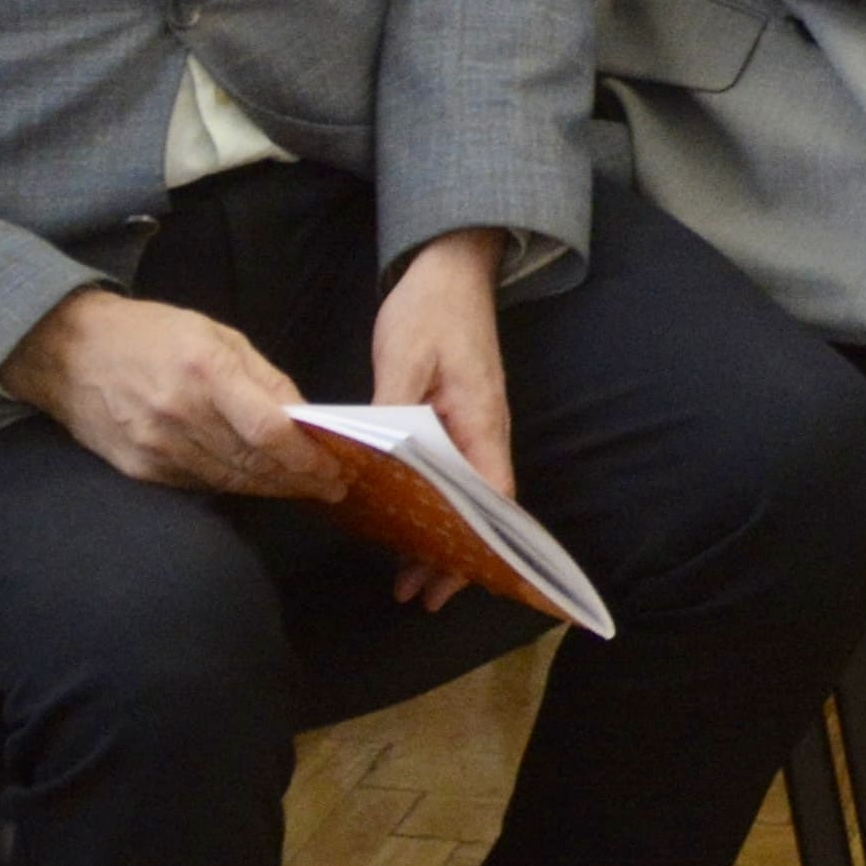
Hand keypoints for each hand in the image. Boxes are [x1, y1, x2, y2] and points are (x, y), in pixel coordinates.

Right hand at [0, 286, 326, 499]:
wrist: (69, 352)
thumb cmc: (151, 334)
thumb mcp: (216, 335)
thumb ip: (264, 378)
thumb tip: (306, 417)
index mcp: (204, 373)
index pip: (268, 431)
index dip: (306, 457)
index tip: (335, 467)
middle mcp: (179, 416)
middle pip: (253, 463)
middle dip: (299, 479)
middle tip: (333, 486)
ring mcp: (155, 448)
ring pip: (229, 481)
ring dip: (271, 488)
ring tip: (304, 488)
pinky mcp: (138, 469)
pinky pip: (199, 485)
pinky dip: (232, 484)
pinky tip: (256, 482)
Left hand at [365, 230, 510, 609]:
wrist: (450, 269)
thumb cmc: (432, 310)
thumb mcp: (405, 356)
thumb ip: (391, 409)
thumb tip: (375, 462)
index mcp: (480, 419)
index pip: (490, 493)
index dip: (474, 540)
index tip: (449, 578)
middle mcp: (484, 431)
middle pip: (479, 508)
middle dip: (453, 555)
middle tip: (417, 596)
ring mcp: (472, 427)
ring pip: (462, 496)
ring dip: (439, 538)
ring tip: (406, 580)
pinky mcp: (454, 421)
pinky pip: (448, 476)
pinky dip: (429, 508)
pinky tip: (402, 525)